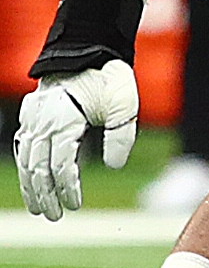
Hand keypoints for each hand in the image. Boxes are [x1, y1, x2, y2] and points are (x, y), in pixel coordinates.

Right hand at [16, 58, 139, 218]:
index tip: (75, 205)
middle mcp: (42, 121)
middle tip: (55, 217)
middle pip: (37, 166)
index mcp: (63, 119)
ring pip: (26, 159)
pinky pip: (24, 147)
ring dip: (32, 186)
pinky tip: (32, 184)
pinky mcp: (32, 116)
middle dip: (45, 194)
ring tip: (40, 209)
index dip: (67, 187)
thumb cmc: (109, 79)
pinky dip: (26, 168)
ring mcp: (33, 118)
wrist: (88, 50)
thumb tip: (114, 165)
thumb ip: (121, 136)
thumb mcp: (125, 105)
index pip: (61, 163)